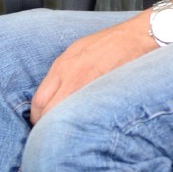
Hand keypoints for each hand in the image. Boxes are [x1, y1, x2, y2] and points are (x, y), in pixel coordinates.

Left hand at [29, 17, 152, 124]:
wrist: (136, 37)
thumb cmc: (109, 43)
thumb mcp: (77, 51)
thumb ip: (62, 72)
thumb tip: (53, 92)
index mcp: (61, 67)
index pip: (39, 101)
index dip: (37, 117)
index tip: (41, 123)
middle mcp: (71, 77)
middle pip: (47, 112)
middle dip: (46, 126)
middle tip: (51, 133)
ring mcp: (88, 87)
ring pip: (66, 117)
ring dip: (64, 127)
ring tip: (68, 134)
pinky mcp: (105, 94)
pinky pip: (87, 115)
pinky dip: (84, 123)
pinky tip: (88, 126)